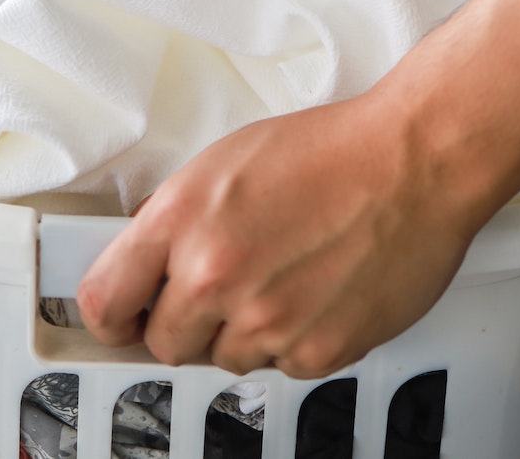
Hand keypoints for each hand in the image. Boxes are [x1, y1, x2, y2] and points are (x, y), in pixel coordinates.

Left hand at [76, 92, 489, 377]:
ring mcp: (265, 320)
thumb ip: (179, 221)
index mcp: (181, 220)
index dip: (112, 317)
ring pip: (225, 359)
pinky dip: (296, 341)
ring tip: (285, 279)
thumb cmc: (332, 151)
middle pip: (163, 343)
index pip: (105, 299)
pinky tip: (318, 293)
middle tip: (223, 291)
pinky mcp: (314, 351)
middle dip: (185, 323)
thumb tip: (153, 267)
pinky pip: (282, 367)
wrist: (414, 162)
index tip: (122, 320)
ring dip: (245, 332)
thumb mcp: (225, 163)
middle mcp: (214, 274)